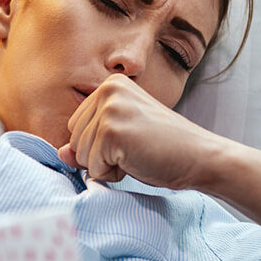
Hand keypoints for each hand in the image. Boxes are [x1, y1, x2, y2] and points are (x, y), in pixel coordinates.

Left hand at [57, 73, 227, 188]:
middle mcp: (107, 91)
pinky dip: (113, 174)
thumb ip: (88, 142)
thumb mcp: (120, 139)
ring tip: (137, 155)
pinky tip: (138, 161)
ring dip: (107, 166)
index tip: (131, 141)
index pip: (76, 126)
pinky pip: (93, 167)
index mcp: (110, 85)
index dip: (99, 146)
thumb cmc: (163, 148)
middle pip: (75, 140)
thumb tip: (61, 153)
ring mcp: (109, 109)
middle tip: (136, 149)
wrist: (199, 156)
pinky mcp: (112, 131)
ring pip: (81, 155)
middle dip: (100, 156)